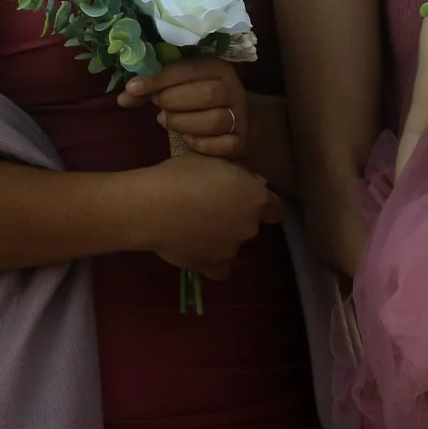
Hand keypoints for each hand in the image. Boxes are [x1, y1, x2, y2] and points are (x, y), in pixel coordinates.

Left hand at [118, 57, 248, 160]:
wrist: (235, 119)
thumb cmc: (197, 98)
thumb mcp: (178, 86)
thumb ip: (151, 90)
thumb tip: (123, 97)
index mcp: (218, 68)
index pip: (189, 70)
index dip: (159, 79)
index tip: (133, 88)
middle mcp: (234, 89)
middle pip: (208, 94)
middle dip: (175, 101)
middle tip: (158, 107)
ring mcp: (240, 116)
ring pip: (215, 120)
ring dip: (183, 122)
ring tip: (165, 121)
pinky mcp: (241, 141)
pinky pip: (223, 145)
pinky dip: (200, 144)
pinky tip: (186, 139)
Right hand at [131, 150, 280, 276]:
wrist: (153, 207)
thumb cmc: (183, 175)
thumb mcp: (214, 161)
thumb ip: (238, 173)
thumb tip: (249, 182)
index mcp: (255, 198)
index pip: (274, 206)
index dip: (261, 201)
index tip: (243, 194)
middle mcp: (249, 227)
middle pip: (251, 224)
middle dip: (237, 216)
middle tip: (211, 205)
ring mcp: (231, 249)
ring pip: (233, 243)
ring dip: (222, 236)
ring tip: (194, 225)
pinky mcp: (210, 265)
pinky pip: (219, 268)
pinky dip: (213, 261)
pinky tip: (199, 249)